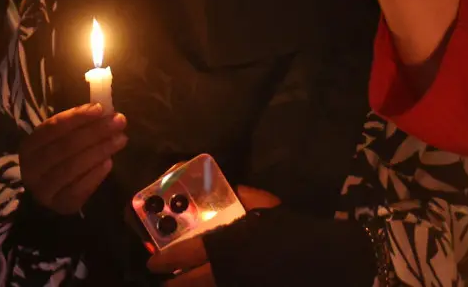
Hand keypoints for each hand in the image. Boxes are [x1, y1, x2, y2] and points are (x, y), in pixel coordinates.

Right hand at [19, 103, 125, 214]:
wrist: (56, 189)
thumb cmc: (63, 155)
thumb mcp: (64, 137)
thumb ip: (79, 123)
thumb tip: (102, 109)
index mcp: (29, 147)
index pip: (51, 129)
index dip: (77, 117)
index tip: (100, 109)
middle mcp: (31, 169)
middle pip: (64, 148)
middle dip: (94, 132)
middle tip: (119, 121)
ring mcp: (44, 190)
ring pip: (71, 168)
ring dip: (100, 150)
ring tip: (121, 139)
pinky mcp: (60, 205)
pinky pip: (79, 189)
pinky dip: (95, 174)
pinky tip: (109, 162)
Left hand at [146, 186, 280, 284]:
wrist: (314, 258)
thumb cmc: (286, 229)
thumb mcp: (267, 207)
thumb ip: (245, 197)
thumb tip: (228, 190)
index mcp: (226, 243)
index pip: (186, 253)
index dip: (166, 259)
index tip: (153, 263)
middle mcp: (224, 268)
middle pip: (190, 282)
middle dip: (175, 283)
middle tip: (167, 280)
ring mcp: (233, 281)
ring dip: (192, 286)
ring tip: (185, 284)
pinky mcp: (243, 285)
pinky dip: (211, 285)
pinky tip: (213, 281)